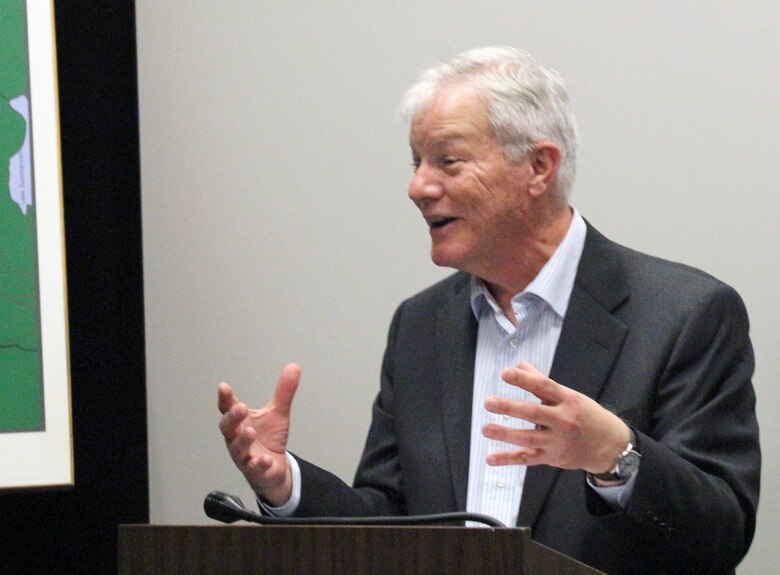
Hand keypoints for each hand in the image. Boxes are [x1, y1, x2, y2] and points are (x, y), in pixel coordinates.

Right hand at [218, 363, 299, 505]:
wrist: (273, 468)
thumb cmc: (268, 438)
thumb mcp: (278, 413)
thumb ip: (284, 392)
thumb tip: (294, 366)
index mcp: (240, 421)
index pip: (227, 408)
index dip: (225, 398)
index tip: (224, 387)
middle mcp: (236, 438)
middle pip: (227, 428)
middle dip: (232, 417)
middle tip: (241, 408)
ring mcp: (244, 455)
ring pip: (237, 448)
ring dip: (242, 440)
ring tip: (250, 430)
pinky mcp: (254, 471)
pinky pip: (253, 468)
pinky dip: (258, 463)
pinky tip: (264, 459)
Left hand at [482, 361, 628, 473]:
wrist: (610, 446)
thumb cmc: (587, 416)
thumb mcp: (571, 395)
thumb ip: (542, 382)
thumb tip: (520, 365)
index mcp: (568, 400)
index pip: (544, 387)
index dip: (524, 380)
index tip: (505, 373)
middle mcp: (563, 420)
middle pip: (534, 413)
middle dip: (510, 408)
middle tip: (489, 402)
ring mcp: (557, 441)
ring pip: (529, 437)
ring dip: (505, 434)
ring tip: (486, 429)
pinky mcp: (552, 458)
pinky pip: (527, 458)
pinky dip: (508, 458)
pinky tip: (491, 458)